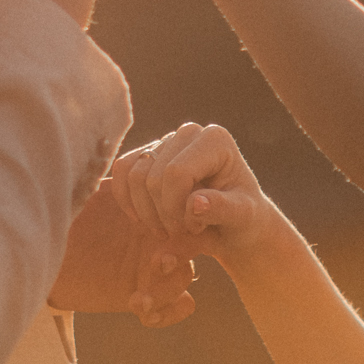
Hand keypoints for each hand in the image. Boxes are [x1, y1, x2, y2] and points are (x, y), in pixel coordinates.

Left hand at [48, 178, 198, 327]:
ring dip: (168, 292)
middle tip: (157, 263)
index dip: (178, 220)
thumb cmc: (63, 220)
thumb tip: (113, 156)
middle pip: (189, 247)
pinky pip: (174, 309)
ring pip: (184, 280)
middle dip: (179, 257)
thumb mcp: (84, 196)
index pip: (180, 212)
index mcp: (146, 210)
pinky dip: (168, 313)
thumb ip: (106, 179)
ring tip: (139, 300)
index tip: (153, 228)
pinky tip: (145, 313)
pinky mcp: (141, 296)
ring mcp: (150, 268)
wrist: (38, 255)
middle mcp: (153, 237)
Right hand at [110, 123, 277, 270]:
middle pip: (152, 176)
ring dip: (146, 212)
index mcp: (215, 140)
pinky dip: (127, 201)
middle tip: (184, 231)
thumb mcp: (242, 218)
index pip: (176, 172)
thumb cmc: (242, 218)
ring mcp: (166, 140)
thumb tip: (195, 203)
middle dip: (163, 214)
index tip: (196, 228)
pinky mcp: (148, 153)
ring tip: (169, 228)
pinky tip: (145, 220)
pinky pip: (121, 171)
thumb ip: (223, 210)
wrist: (234, 221)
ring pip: (133, 176)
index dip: (177, 208)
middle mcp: (189, 132)